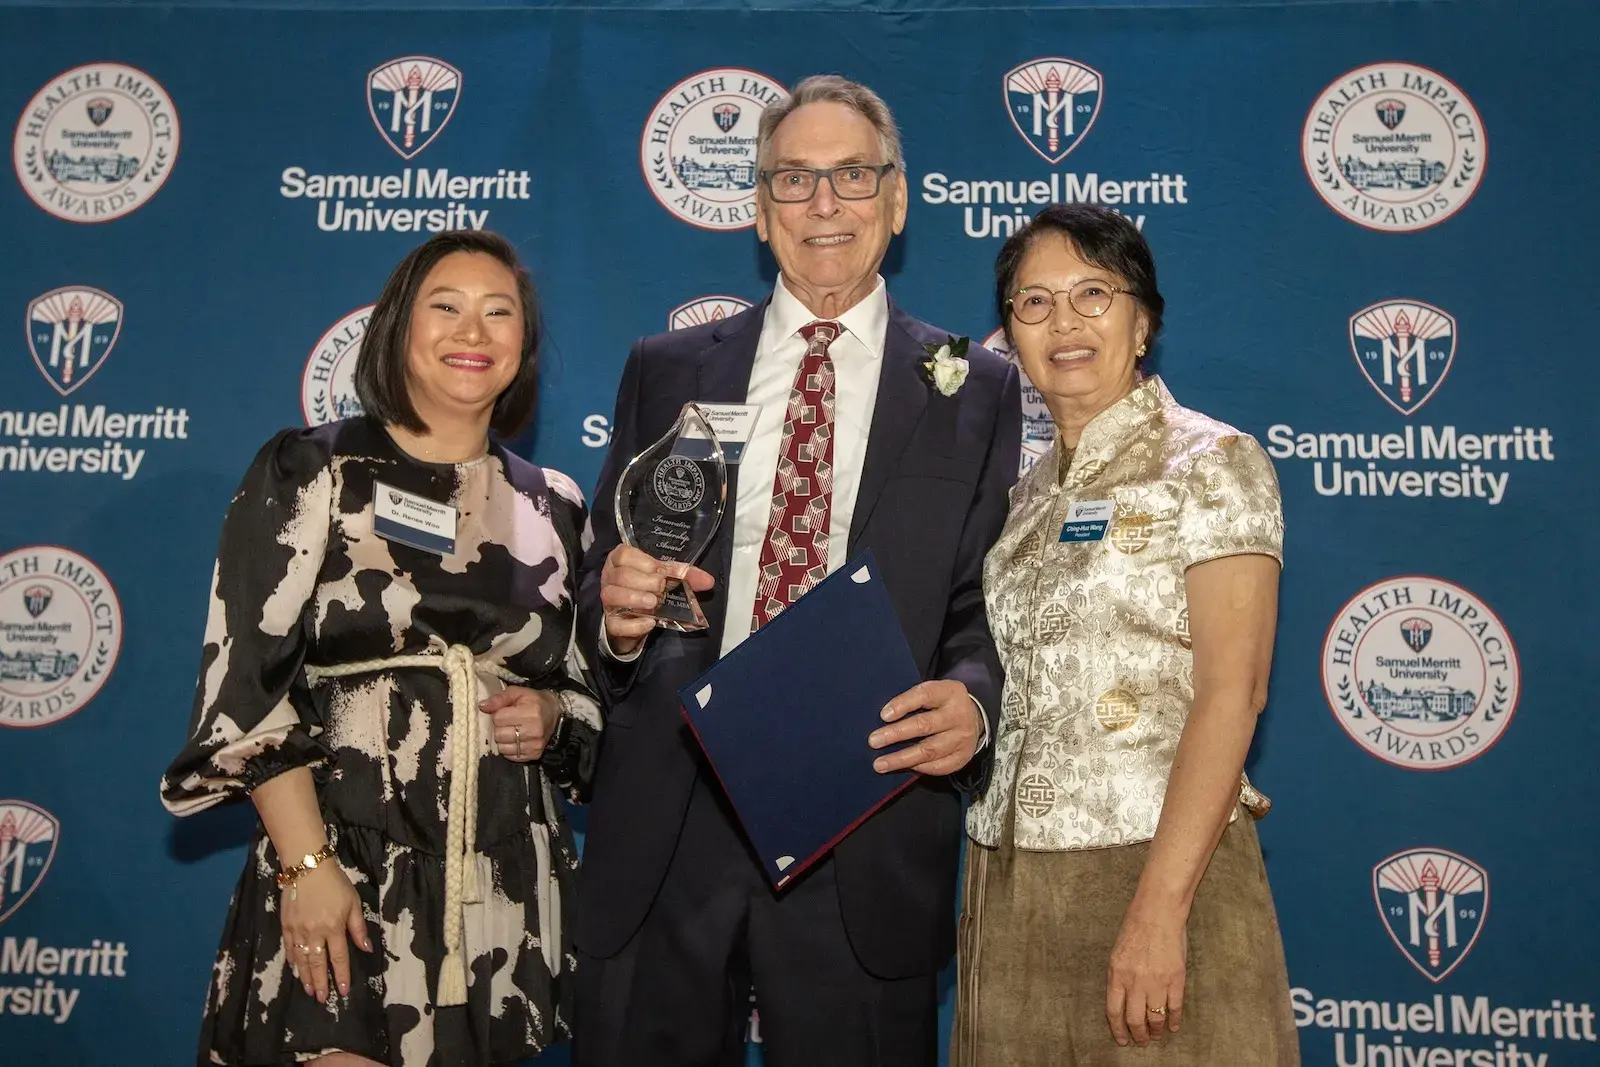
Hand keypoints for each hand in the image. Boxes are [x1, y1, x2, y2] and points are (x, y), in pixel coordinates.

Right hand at [281, 860, 369, 1003]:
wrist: (307, 867)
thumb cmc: (335, 884)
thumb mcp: (353, 903)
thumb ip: (358, 928)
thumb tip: (366, 949)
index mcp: (334, 927)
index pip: (339, 958)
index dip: (341, 976)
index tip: (343, 992)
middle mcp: (315, 932)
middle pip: (318, 963)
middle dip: (321, 983)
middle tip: (321, 998)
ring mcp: (298, 930)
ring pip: (302, 959)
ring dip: (306, 977)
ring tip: (309, 990)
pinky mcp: (286, 925)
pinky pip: (289, 948)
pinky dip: (293, 961)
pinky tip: (296, 970)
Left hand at [480, 686, 560, 761]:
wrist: (554, 713)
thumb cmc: (533, 701)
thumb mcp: (517, 693)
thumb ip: (499, 698)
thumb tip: (482, 706)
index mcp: (531, 712)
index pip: (498, 718)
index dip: (498, 714)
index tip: (505, 712)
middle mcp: (534, 730)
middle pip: (499, 734)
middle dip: (499, 728)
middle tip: (507, 722)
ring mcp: (535, 745)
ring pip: (502, 747)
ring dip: (503, 740)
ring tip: (511, 731)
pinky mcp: (534, 755)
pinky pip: (510, 756)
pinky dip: (509, 749)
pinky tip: (516, 740)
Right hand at [600, 544, 714, 655]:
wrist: (634, 619)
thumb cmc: (647, 589)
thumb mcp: (665, 577)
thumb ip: (684, 576)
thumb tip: (708, 581)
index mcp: (620, 562)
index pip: (624, 554)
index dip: (643, 562)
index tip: (660, 571)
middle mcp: (610, 579)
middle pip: (620, 575)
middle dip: (643, 581)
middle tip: (661, 588)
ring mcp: (608, 602)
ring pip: (612, 596)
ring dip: (635, 598)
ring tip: (654, 603)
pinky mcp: (611, 624)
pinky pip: (615, 624)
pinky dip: (633, 624)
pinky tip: (649, 623)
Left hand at [867, 679, 982, 775]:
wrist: (975, 718)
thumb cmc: (942, 704)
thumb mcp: (933, 692)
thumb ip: (912, 700)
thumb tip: (882, 717)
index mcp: (950, 692)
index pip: (925, 695)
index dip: (903, 704)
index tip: (883, 715)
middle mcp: (958, 715)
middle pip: (925, 725)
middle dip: (896, 734)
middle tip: (874, 741)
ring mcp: (962, 738)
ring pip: (929, 750)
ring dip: (902, 758)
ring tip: (880, 764)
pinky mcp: (963, 756)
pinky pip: (938, 766)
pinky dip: (919, 767)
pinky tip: (903, 768)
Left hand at [1105, 904, 1187, 1045]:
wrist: (1158, 912)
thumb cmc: (1136, 927)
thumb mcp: (1117, 952)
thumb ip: (1119, 976)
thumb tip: (1122, 999)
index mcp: (1117, 974)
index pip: (1114, 1011)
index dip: (1118, 1029)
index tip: (1122, 1039)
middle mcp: (1135, 981)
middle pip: (1135, 1019)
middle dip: (1138, 1035)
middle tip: (1141, 1041)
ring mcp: (1157, 981)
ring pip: (1155, 1017)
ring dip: (1156, 1030)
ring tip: (1156, 1036)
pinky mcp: (1176, 979)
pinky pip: (1175, 1007)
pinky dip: (1174, 1020)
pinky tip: (1174, 1026)